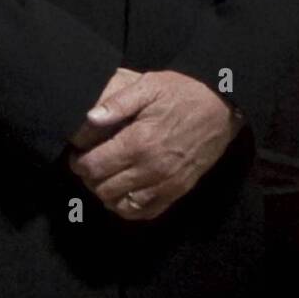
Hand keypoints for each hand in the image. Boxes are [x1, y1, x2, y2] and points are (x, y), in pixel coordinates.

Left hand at [67, 70, 244, 221]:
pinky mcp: (177, 191)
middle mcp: (150, 169)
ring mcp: (165, 184)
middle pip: (103, 188)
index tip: (77, 153)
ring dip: (105, 193)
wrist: (221, 106)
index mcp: (138, 142)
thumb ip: (117, 102)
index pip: (94, 166)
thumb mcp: (149, 85)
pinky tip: (122, 192)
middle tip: (88, 162)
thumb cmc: (181, 92)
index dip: (78, 162)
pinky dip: (127, 207)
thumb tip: (88, 118)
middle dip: (88, 177)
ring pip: (120, 205)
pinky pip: (144, 212)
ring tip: (104, 176)